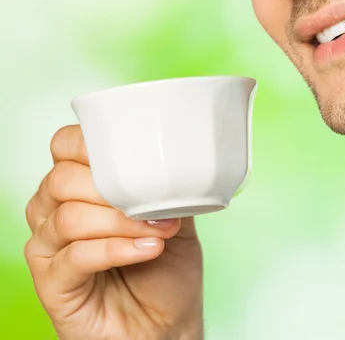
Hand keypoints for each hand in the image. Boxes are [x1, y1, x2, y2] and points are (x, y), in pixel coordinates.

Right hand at [24, 125, 203, 339]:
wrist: (167, 324)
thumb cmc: (166, 268)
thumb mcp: (176, 214)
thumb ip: (165, 185)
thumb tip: (174, 158)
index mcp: (79, 187)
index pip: (64, 147)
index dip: (87, 143)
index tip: (130, 154)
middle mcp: (54, 213)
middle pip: (62, 180)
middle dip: (112, 188)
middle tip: (153, 205)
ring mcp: (48, 250)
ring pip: (68, 218)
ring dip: (120, 222)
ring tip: (158, 231)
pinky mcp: (51, 286)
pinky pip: (74, 257)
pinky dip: (116, 249)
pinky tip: (146, 249)